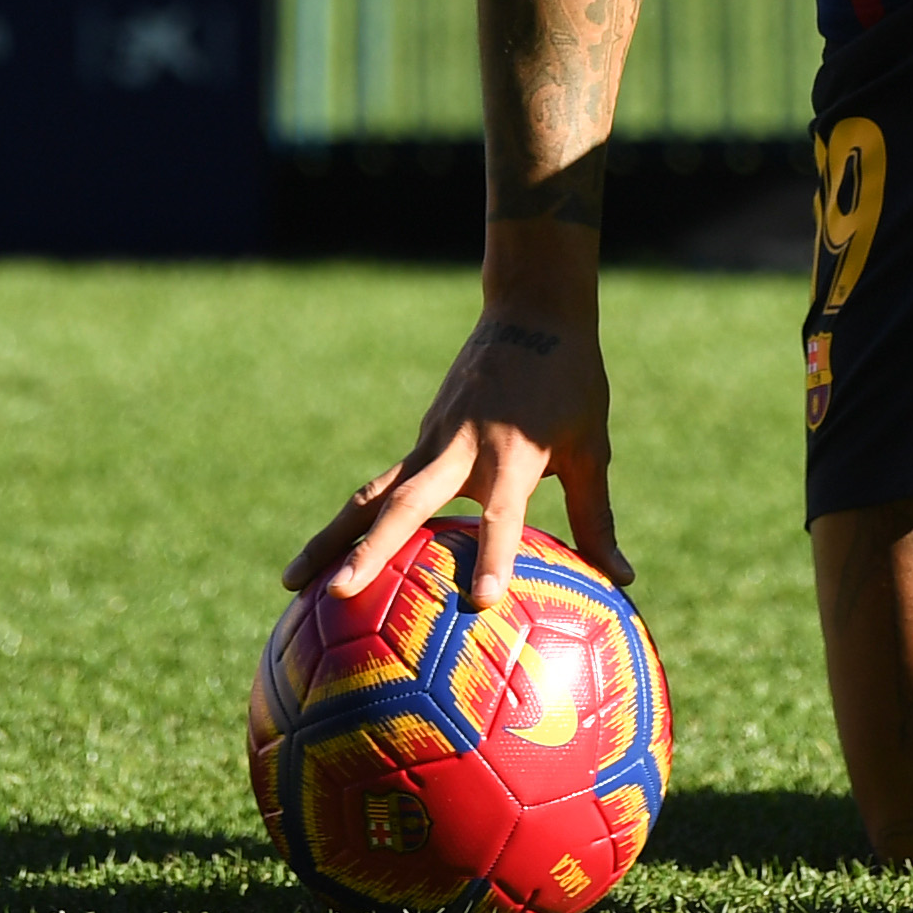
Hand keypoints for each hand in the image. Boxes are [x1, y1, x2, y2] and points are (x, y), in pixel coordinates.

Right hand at [283, 292, 628, 609]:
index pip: (503, 514)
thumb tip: (623, 579)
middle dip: (371, 551)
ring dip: (331, 537)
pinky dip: (351, 520)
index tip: (483, 602)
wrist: (531, 310)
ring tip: (289, 583)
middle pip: (406, 505)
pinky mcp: (421, 438)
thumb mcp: (590, 447)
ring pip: (372, 495)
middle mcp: (461, 448)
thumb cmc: (571, 382)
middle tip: (339, 595)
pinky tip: (326, 558)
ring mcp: (431, 440)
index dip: (494, 555)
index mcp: (513, 453)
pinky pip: (381, 485)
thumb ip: (597, 517)